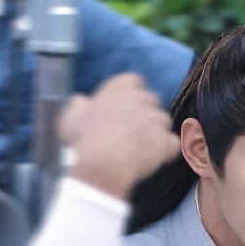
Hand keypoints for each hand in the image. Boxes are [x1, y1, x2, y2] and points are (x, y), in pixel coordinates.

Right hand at [61, 73, 180, 199]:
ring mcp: (156, 120)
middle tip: (133, 132)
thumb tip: (80, 100)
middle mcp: (141, 100)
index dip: (133, 94)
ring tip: (141, 149)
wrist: (102, 165)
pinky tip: (156, 159)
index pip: (134, 80)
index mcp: (119, 89)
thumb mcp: (71, 118)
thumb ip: (78, 106)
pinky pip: (173, 143)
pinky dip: (167, 151)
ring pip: (164, 121)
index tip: (126, 107)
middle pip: (152, 101)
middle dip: (145, 114)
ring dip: (156, 133)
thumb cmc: (84, 141)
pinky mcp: (166, 141)